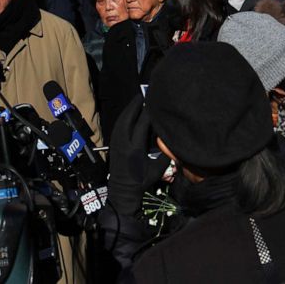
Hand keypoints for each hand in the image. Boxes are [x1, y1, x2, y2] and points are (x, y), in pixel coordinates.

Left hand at [107, 96, 170, 215]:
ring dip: (129, 109)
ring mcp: (116, 143)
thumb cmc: (143, 180)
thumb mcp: (158, 169)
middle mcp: (124, 143)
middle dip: (135, 105)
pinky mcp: (113, 143)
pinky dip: (124, 116)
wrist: (123, 190)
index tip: (154, 103)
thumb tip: (171, 138)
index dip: (147, 113)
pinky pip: (118, 125)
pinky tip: (129, 112)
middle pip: (128, 118)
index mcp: (136, 149)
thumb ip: (165, 153)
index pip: (141, 125)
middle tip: (143, 94)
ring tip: (137, 99)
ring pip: (121, 120)